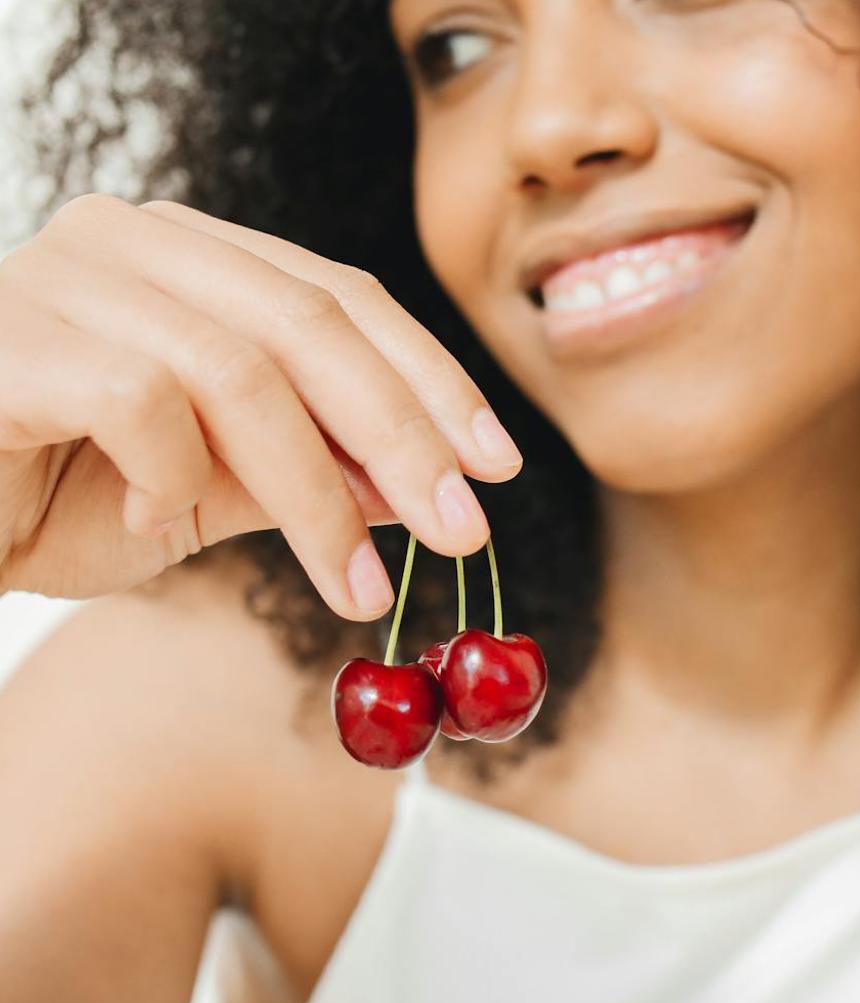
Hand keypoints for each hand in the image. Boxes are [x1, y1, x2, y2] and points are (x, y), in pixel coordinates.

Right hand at [0, 193, 523, 618]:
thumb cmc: (55, 496)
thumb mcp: (211, 493)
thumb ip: (307, 472)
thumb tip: (418, 486)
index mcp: (196, 262)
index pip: (346, 300)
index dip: (433, 381)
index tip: (497, 465)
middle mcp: (138, 244)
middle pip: (315, 326)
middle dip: (407, 439)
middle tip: (466, 531)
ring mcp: (69, 275)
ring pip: (243, 373)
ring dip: (317, 496)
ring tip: (355, 587)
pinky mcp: (12, 333)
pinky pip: (141, 402)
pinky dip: (172, 480)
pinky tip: (155, 524)